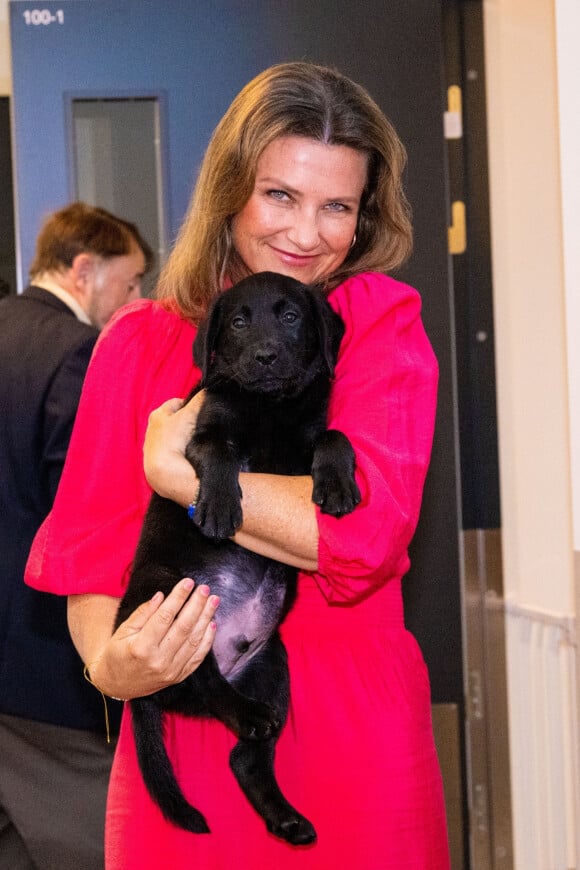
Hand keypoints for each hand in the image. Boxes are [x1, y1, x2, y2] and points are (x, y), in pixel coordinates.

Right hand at [89, 578, 218, 699]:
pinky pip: (198, 656)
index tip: (188, 582)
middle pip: (184, 627)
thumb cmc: (118, 653)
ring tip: (213, 601)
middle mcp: (158, 660)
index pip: (165, 617)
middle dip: (197, 605)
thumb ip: (143, 613)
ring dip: (206, 618)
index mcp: (141, 647)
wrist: (118, 685)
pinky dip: (207, 639)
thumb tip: (161, 595)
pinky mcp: (179, 676)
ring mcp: (171, 670)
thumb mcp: (123, 631)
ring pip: (194, 640)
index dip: (178, 597)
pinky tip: (212, 623)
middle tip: (205, 588)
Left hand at [143, 392, 205, 500]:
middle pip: (175, 420)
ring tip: (196, 442)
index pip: (177, 404)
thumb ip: (200, 400)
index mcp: (157, 415)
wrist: (166, 472)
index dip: (191, 405)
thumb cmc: (173, 440)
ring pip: (175, 436)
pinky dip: (181, 451)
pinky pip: (174, 451)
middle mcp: (153, 429)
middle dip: (188, 421)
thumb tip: (209, 390)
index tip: (201, 411)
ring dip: (185, 437)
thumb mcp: (189, 415)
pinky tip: (189, 454)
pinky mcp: (159, 461)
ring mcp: (155, 446)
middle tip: (200, 427)